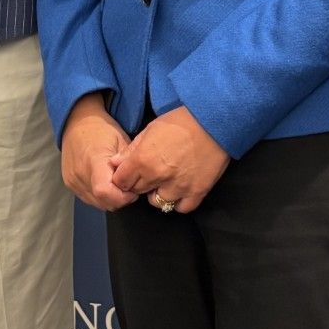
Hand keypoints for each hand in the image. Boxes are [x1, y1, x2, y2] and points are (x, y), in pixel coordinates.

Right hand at [61, 95, 136, 211]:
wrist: (78, 122)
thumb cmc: (103, 130)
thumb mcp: (121, 142)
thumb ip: (128, 165)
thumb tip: (135, 185)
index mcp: (94, 161)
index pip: (105, 192)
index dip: (122, 197)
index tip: (133, 190)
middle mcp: (80, 174)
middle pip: (103, 202)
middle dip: (120, 200)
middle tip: (128, 187)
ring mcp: (72, 180)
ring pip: (96, 203)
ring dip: (110, 199)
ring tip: (116, 184)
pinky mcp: (69, 183)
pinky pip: (88, 198)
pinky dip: (99, 196)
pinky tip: (105, 183)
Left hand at [112, 106, 229, 213]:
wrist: (213, 121)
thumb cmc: (180, 121)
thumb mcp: (150, 130)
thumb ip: (131, 150)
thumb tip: (115, 163)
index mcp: (143, 160)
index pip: (121, 181)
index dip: (123, 177)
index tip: (129, 173)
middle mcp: (158, 176)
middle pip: (138, 191)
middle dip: (139, 184)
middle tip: (148, 173)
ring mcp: (178, 187)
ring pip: (158, 202)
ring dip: (157, 193)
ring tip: (164, 181)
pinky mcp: (197, 192)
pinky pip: (181, 208)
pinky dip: (178, 202)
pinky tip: (179, 190)